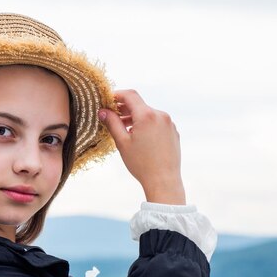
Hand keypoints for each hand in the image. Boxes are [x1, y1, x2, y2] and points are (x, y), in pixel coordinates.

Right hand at [98, 90, 185, 204]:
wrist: (163, 180)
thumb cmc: (141, 164)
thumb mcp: (122, 142)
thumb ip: (112, 123)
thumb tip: (103, 111)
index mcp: (146, 115)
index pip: (130, 95)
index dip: (116, 95)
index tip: (107, 101)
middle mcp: (160, 115)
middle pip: (139, 105)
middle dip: (124, 109)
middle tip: (112, 117)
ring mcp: (169, 123)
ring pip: (148, 114)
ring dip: (135, 118)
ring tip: (125, 131)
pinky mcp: (173, 132)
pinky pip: (157, 123)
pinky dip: (146, 125)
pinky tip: (139, 139)